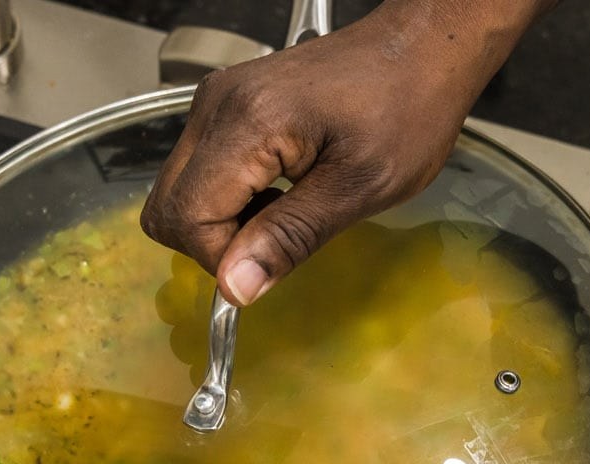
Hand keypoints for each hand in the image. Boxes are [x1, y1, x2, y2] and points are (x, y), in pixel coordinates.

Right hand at [140, 0, 547, 305]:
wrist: (421, 48)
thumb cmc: (407, 108)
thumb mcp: (359, 188)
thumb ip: (290, 238)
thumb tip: (235, 287)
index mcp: (248, 122)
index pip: (187, 216)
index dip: (221, 258)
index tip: (269, 264)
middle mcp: (218, 105)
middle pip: (168, 205)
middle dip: (213, 243)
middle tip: (276, 240)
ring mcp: (217, 101)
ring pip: (179, 190)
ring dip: (223, 221)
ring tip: (287, 209)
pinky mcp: (227, 104)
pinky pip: (200, 170)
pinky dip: (230, 198)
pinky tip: (279, 191)